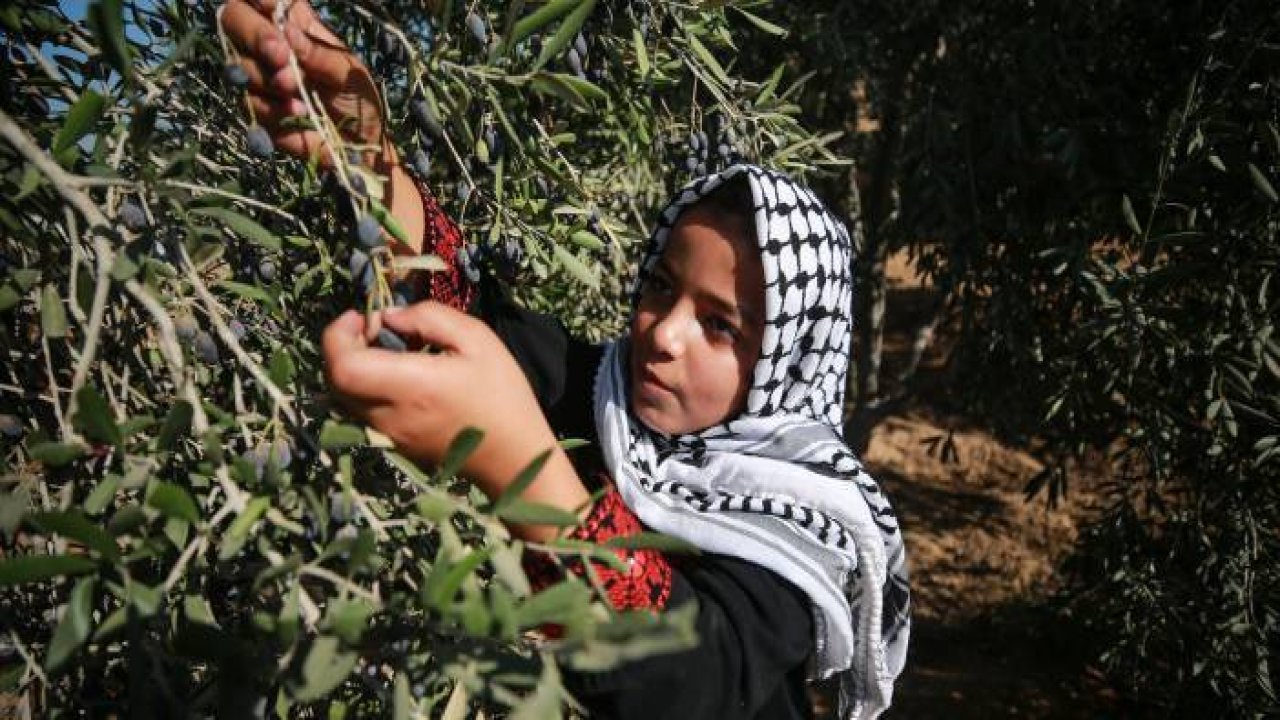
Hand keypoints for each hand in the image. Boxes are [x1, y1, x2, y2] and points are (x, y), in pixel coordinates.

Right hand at [219, 0, 384, 164]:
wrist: (358, 145)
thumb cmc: (359, 99)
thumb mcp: (346, 71)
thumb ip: (317, 52)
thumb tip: (286, 31)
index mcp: (294, 25)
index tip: (269, 6)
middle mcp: (269, 45)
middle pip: (233, 19)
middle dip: (254, 36)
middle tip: (280, 56)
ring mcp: (259, 77)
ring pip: (237, 65)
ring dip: (268, 80)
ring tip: (300, 92)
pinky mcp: (257, 109)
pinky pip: (248, 103)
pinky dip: (274, 109)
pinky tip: (299, 113)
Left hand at [321, 303, 589, 539]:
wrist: (515, 459)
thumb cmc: (503, 395)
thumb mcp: (478, 340)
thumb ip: (430, 318)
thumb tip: (391, 317)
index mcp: (410, 387)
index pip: (343, 366)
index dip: (338, 335)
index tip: (361, 317)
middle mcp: (389, 415)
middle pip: (334, 381)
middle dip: (342, 347)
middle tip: (371, 328)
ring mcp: (388, 435)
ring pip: (343, 397)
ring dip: (353, 367)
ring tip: (386, 349)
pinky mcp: (393, 444)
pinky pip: (362, 410)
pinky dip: (367, 386)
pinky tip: (398, 375)